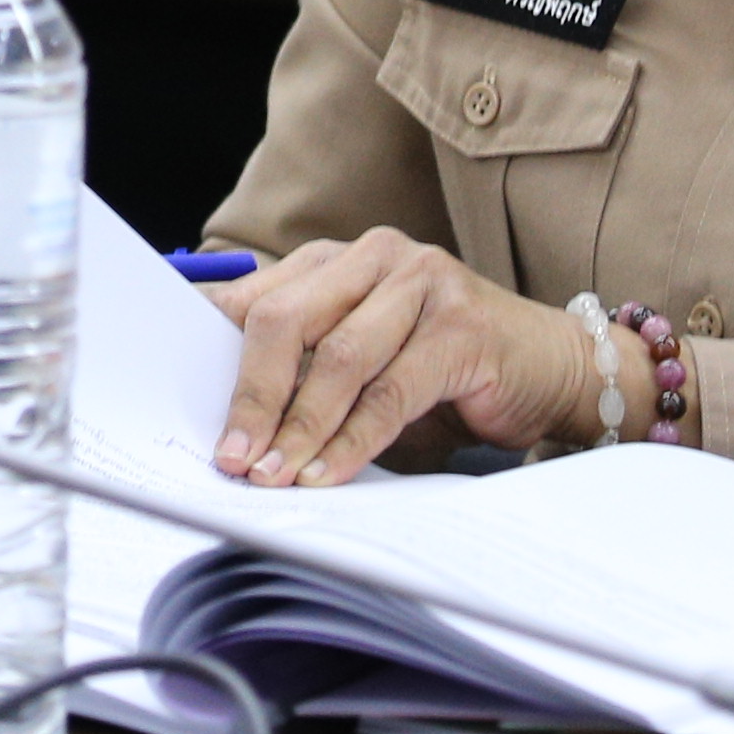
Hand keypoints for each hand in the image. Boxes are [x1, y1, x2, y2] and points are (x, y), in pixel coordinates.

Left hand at [209, 230, 592, 485]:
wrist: (552, 367)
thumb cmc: (445, 369)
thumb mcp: (363, 364)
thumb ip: (305, 373)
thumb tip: (232, 425)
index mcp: (336, 259)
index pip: (256, 298)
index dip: (213, 352)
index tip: (180, 405)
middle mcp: (374, 257)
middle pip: (286, 320)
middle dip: (251, 395)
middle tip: (231, 456)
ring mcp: (421, 284)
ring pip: (337, 359)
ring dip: (299, 428)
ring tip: (271, 475)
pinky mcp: (459, 326)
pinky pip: (390, 392)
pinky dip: (352, 441)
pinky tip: (327, 474)